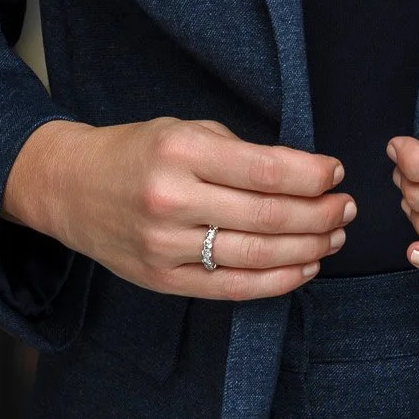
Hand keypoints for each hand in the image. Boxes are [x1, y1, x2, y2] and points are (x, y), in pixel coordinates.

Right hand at [1, 116, 354, 299]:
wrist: (72, 187)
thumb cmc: (139, 151)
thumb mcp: (186, 130)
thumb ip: (241, 151)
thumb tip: (307, 174)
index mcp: (181, 152)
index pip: (266, 170)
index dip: (312, 175)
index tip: (336, 173)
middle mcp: (172, 200)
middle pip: (268, 216)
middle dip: (319, 214)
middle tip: (346, 208)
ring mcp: (165, 246)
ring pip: (255, 256)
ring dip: (307, 248)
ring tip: (334, 236)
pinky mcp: (162, 280)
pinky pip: (231, 287)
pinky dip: (276, 282)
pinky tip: (304, 268)